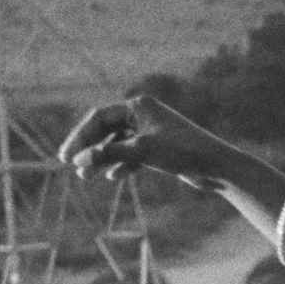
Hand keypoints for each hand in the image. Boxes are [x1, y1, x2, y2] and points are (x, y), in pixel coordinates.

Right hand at [58, 95, 227, 191]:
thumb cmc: (183, 152)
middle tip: (70, 165)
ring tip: (87, 178)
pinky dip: (123, 165)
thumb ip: (109, 154)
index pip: (99, 117)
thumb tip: (79, 160)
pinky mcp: (160, 149)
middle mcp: (143, 115)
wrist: (218, 167)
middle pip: (106, 130)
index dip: (81, 136)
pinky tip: (114, 177)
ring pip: (119, 145)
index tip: (67, 156)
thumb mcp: (142, 152)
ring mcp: (151, 132)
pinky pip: (133, 156)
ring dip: (103, 160)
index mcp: (138, 106)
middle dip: (89, 148)